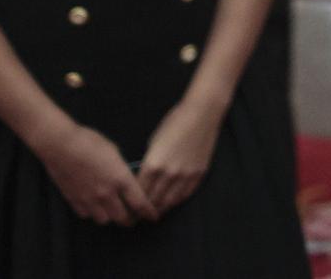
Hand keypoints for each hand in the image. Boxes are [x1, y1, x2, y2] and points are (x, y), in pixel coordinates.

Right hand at [36, 121, 158, 226]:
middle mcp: (106, 193)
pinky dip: (92, 212)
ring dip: (111, 217)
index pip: (139, 203)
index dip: (148, 212)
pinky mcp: (73, 200)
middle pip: (123, 218)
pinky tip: (94, 205)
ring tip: (113, 209)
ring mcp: (88, 199)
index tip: (153, 216)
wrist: (61, 145)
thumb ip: (122, 170)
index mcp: (121, 179)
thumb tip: (126, 179)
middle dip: (131, 219)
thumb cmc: (90, 142)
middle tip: (133, 216)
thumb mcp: (115, 152)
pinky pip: (86, 215)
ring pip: (104, 220)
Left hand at [137, 97, 222, 214]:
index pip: (139, 192)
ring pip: (169, 202)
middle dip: (144, 210)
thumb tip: (144, 179)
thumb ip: (148, 163)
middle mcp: (168, 173)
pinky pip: (185, 194)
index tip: (129, 208)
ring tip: (154, 213)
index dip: (132, 202)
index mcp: (153, 164)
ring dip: (160, 209)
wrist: (201, 114)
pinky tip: (170, 202)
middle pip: (153, 200)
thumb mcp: (153, 142)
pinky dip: (176, 201)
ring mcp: (185, 175)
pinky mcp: (199, 174)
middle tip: (138, 216)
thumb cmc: (174, 123)